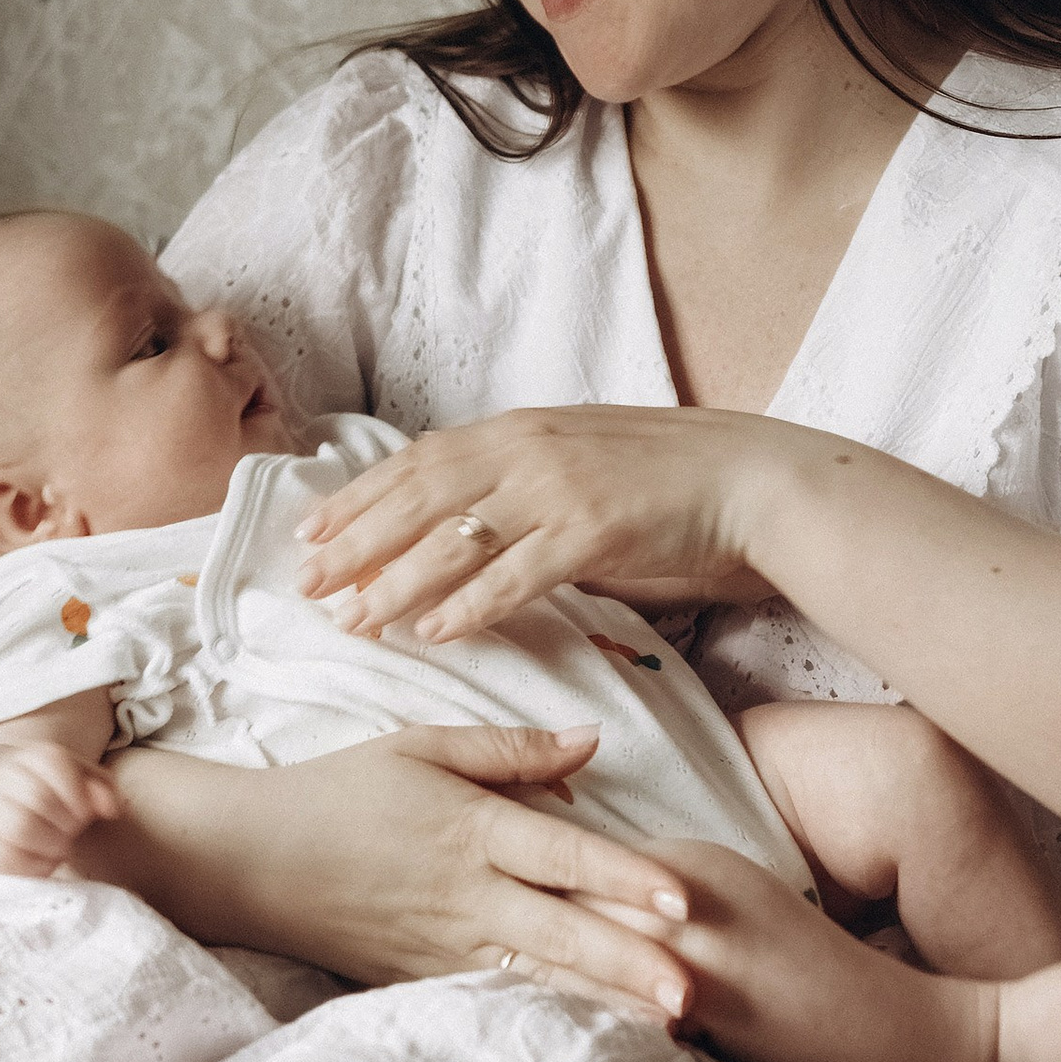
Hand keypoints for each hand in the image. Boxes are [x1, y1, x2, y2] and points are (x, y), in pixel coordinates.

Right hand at [0, 735, 125, 881]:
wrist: (4, 815)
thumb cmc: (55, 800)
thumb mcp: (82, 783)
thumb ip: (103, 788)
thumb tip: (111, 808)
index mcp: (30, 756)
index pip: (54, 761)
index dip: (77, 791)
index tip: (84, 812)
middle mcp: (2, 778)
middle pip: (39, 798)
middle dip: (66, 822)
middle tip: (70, 832)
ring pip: (20, 827)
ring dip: (50, 844)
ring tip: (57, 847)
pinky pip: (5, 857)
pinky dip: (33, 866)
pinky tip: (41, 862)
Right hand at [93, 724, 699, 1016]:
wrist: (250, 860)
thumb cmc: (341, 792)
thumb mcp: (422, 747)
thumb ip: (511, 751)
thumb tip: (592, 741)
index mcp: (471, 829)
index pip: (566, 856)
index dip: (628, 877)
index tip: (686, 898)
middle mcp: (466, 895)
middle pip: (564, 932)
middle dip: (633, 964)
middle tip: (697, 991)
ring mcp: (445, 946)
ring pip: (541, 978)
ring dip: (606, 1001)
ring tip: (670, 1026)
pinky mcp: (424, 979)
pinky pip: (499, 999)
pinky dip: (551, 1016)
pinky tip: (600, 1034)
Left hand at [294, 406, 787, 643]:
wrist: (752, 479)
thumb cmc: (668, 478)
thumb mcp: (579, 458)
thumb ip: (519, 480)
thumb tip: (462, 517)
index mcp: (520, 429)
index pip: (416, 461)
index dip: (358, 498)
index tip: (309, 534)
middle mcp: (529, 451)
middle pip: (419, 497)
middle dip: (357, 543)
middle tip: (308, 586)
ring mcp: (561, 490)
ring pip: (455, 540)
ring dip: (398, 584)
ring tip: (355, 621)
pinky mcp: (597, 533)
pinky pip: (518, 575)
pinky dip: (471, 605)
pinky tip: (435, 632)